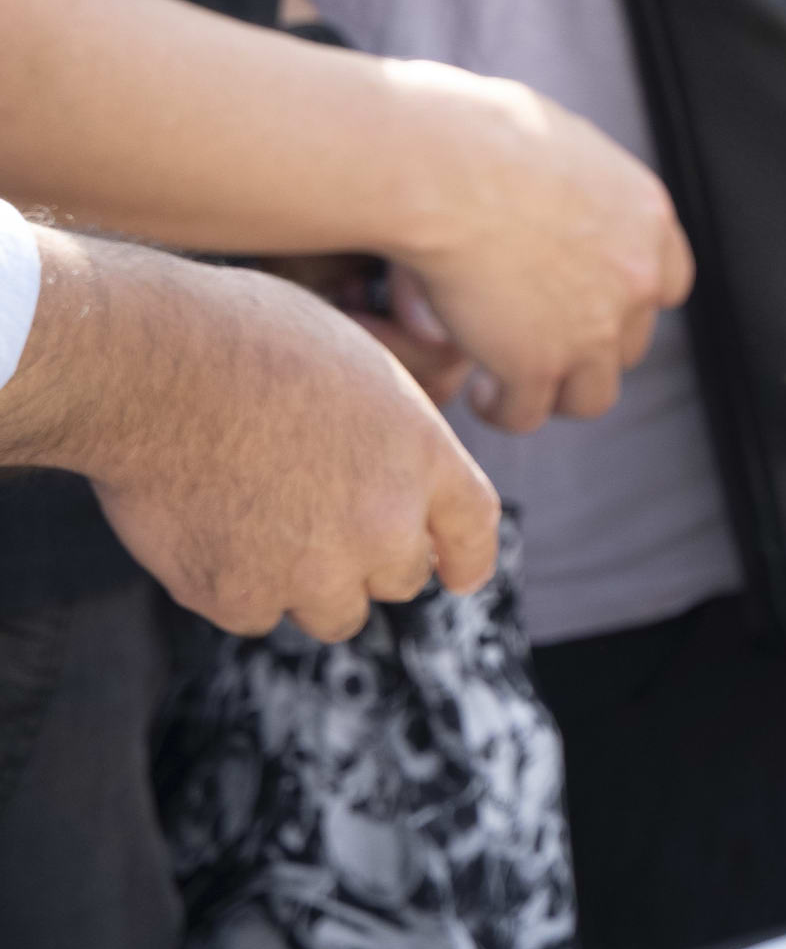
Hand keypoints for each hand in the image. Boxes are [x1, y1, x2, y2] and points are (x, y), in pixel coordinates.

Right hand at [1, 236, 500, 639]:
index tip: (457, 574)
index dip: (464, 557)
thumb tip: (408, 455)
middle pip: (400, 578)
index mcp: (421, 453)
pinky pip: (254, 613)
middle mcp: (383, 523)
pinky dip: (234, 584)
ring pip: (332, 611)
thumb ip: (394, 424)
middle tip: (315, 515)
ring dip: (305, 582)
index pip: (473, 529)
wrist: (149, 365)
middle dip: (367, 558)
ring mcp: (314, 571)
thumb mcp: (353, 356)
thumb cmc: (243, 335)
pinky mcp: (242, 597)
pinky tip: (205, 526)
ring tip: (257, 518)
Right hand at [375, 70, 692, 436]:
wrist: (439, 166)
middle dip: (585, 345)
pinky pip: (528, 413)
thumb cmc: (471, 132)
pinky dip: (503, 408)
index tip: (587, 301)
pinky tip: (480, 393)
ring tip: (508, 381)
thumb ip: (574, 181)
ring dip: (555, 391)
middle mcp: (636, 275)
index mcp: (645, 215)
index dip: (627, 299)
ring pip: (592, 395)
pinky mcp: (538, 363)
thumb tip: (553, 181)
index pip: (668, 282)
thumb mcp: (554, 140)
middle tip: (532, 339)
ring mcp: (593, 326)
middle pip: (629, 342)